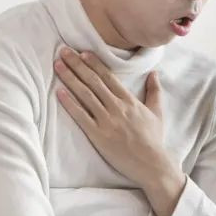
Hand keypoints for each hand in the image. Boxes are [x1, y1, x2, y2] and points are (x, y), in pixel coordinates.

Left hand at [54, 46, 170, 188]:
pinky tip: (59, 92)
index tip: (82, 53)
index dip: (94, 63)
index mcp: (129, 100)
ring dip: (70, 78)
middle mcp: (116, 107)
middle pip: (93, 81)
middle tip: (64, 51)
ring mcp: (106, 120)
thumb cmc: (154, 139)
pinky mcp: (98, 135)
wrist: (151, 163)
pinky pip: (80, 116)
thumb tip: (155, 73)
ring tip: (58, 66)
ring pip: (85, 94)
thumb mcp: (158, 112)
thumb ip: (155, 91)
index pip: (108, 77)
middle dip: (77, 65)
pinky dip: (69, 103)